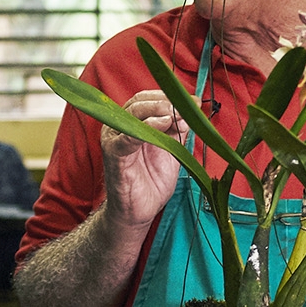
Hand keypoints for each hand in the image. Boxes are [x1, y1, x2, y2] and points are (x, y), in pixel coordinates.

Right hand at [101, 90, 187, 231]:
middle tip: (186, 107)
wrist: (139, 210)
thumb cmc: (151, 180)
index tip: (192, 100)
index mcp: (132, 122)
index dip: (169, 96)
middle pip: (140, 102)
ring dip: (158, 110)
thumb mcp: (171, 149)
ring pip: (133, 114)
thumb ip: (178, 129)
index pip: (147, 98)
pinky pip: (127, 137)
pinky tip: (163, 124)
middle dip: (165, 101)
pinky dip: (146, 128)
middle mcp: (119, 126)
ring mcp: (114, 139)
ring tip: (176, 114)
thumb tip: (190, 110)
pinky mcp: (113, 154)